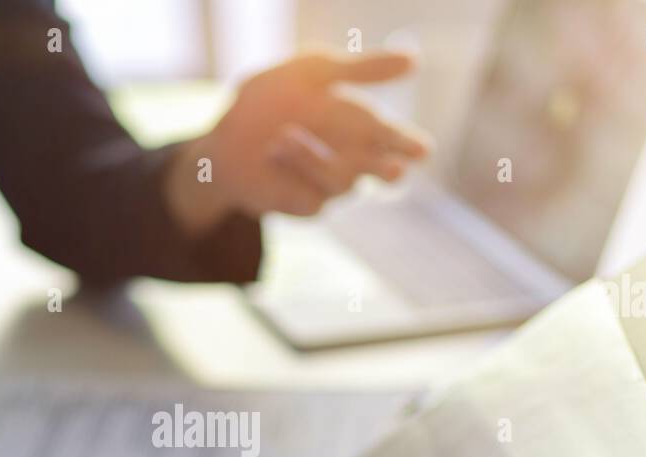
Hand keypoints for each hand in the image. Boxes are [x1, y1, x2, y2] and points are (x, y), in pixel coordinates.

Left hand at [166, 50, 431, 232]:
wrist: (224, 137)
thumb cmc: (271, 100)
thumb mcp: (314, 72)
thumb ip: (360, 70)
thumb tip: (414, 61)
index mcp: (360, 125)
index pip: (390, 137)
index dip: (406, 144)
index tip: (421, 150)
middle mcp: (352, 158)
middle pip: (381, 170)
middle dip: (388, 169)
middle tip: (394, 170)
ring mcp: (330, 185)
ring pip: (343, 181)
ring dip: (313, 157)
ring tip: (282, 137)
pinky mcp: (307, 205)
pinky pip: (313, 196)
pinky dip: (292, 171)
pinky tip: (272, 153)